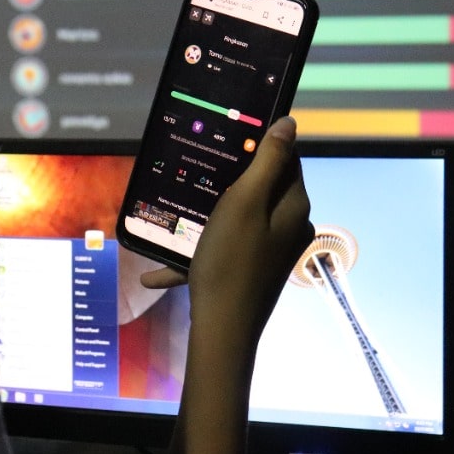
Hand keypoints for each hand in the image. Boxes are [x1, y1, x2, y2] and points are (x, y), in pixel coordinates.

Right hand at [186, 116, 312, 343]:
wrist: (223, 329)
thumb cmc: (232, 261)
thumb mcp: (246, 202)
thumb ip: (268, 161)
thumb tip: (289, 124)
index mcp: (294, 205)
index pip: (286, 159)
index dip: (257, 146)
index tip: (225, 140)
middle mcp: (291, 226)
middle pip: (262, 188)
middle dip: (229, 180)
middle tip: (195, 171)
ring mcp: (273, 252)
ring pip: (240, 219)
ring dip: (208, 216)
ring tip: (177, 213)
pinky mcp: (255, 272)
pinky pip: (227, 250)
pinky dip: (199, 253)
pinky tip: (159, 269)